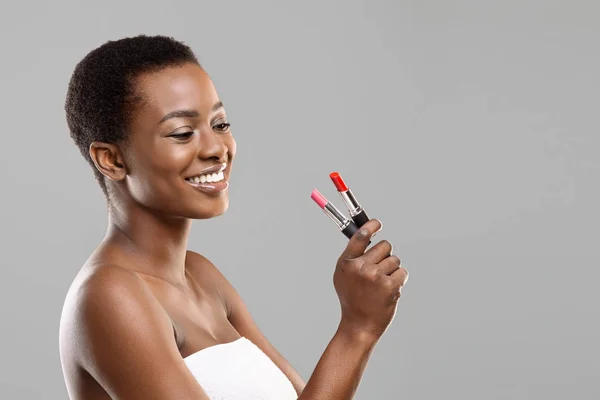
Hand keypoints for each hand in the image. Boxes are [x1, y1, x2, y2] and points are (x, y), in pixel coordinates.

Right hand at [333, 219, 408, 339]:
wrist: (359, 325)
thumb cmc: (352, 299)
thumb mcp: (342, 276)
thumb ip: (352, 257)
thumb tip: (366, 235)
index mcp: (346, 263)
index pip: (360, 236)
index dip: (371, 226)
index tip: (378, 224)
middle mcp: (360, 267)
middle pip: (385, 246)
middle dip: (385, 255)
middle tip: (379, 270)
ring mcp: (375, 276)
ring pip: (395, 259)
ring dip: (392, 270)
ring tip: (381, 285)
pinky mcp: (389, 286)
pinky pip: (402, 272)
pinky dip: (399, 280)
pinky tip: (388, 291)